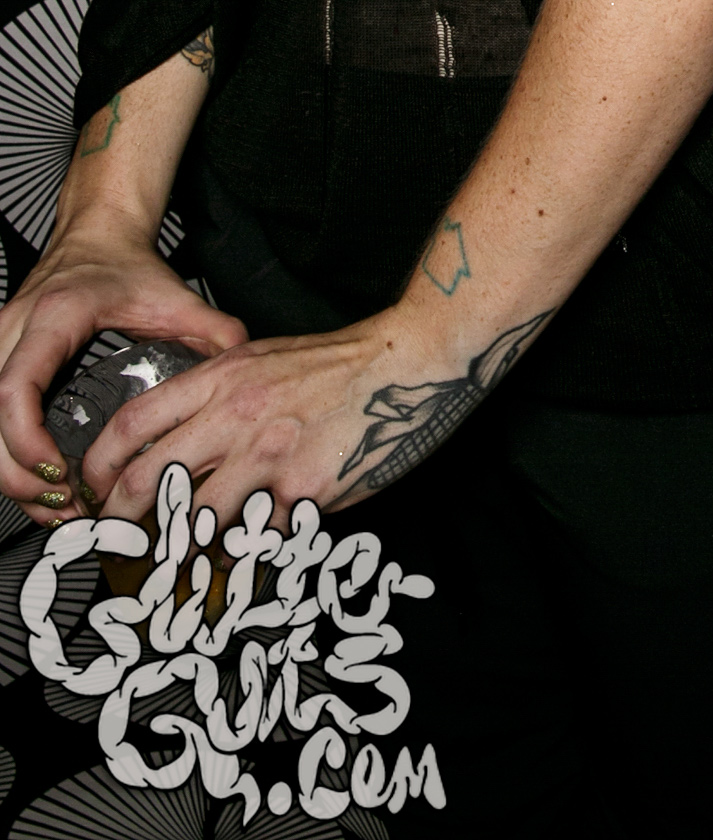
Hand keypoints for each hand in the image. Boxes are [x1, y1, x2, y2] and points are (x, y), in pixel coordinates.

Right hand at [0, 228, 244, 524]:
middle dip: (20, 476)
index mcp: (54, 317)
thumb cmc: (124, 263)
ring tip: (56, 504)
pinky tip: (38, 481)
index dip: (26, 440)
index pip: (16, 388)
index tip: (58, 472)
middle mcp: (15, 331)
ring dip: (11, 474)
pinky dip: (7, 456)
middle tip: (65, 503)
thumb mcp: (175, 296)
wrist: (97, 234)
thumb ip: (214, 330)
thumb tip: (240, 367)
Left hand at [80, 310, 442, 526]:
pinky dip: (251, 547)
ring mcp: (270, 455)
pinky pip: (259, 536)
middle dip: (122, 525)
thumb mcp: (264, 360)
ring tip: (184, 563)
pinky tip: (257, 541)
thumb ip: (217, 395)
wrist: (407, 360)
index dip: (100, 467)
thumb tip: (175, 444)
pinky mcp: (305, 491)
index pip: (134, 423)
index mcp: (222, 378)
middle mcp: (237, 415)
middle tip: (118, 548)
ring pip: (198, 523)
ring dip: (185, 551)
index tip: (95, 492)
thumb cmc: (339, 362)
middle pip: (151, 482)